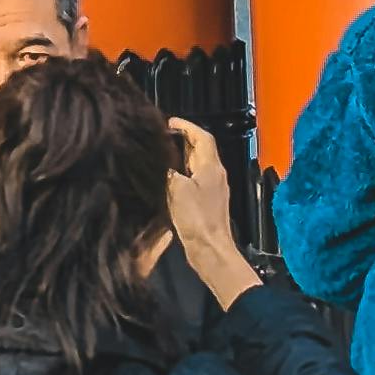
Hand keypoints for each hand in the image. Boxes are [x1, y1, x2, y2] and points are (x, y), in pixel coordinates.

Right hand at [166, 119, 256, 307]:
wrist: (210, 251)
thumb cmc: (196, 217)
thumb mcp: (177, 188)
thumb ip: (168, 169)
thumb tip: (159, 159)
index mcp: (211, 167)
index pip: (202, 136)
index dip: (187, 125)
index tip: (169, 122)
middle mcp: (215, 175)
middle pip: (200, 149)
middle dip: (182, 139)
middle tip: (160, 137)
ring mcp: (212, 190)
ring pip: (197, 165)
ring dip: (180, 157)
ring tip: (160, 154)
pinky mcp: (207, 204)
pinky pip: (194, 180)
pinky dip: (181, 173)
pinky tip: (167, 180)